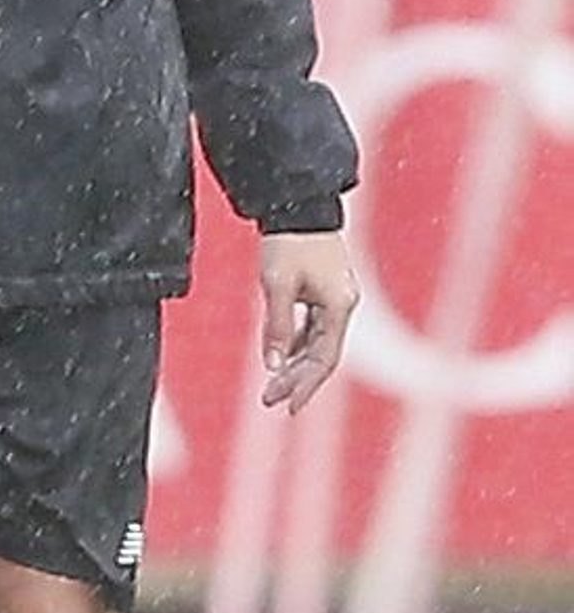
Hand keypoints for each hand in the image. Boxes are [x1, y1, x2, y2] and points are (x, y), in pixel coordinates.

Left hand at [258, 230, 359, 414]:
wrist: (298, 205)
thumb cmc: (288, 244)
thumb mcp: (277, 285)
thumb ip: (277, 326)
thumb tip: (274, 365)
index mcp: (339, 306)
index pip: (325, 359)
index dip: (307, 385)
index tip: (288, 407)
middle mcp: (344, 305)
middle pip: (322, 354)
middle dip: (296, 379)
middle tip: (269, 399)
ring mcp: (337, 298)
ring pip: (318, 342)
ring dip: (296, 363)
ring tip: (271, 385)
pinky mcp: (326, 292)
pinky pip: (314, 327)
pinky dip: (298, 342)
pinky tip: (282, 356)